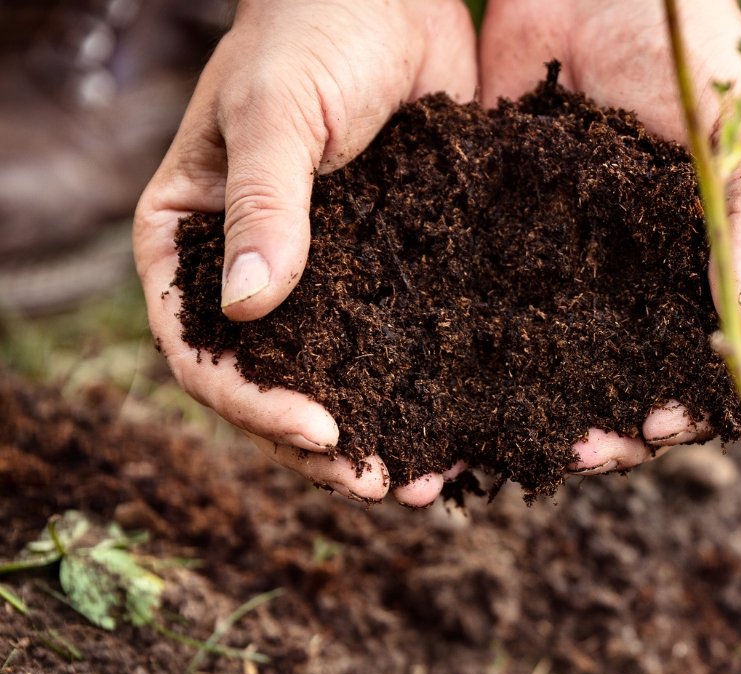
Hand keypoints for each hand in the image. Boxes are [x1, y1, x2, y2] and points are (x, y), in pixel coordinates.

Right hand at [134, 0, 476, 504]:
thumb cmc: (313, 31)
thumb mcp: (276, 113)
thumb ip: (264, 205)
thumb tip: (249, 310)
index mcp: (194, 240)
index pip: (201, 347)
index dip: (251, 402)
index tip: (318, 432)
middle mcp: (256, 272)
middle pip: (271, 384)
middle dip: (321, 446)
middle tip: (382, 485)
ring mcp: (327, 277)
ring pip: (340, 377)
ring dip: (380, 432)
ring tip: (430, 483)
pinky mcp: (394, 269)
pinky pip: (403, 343)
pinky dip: (428, 390)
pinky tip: (470, 428)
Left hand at [479, 0, 740, 472]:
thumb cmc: (699, 49)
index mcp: (737, 257)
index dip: (713, 402)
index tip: (670, 425)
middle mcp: (669, 276)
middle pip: (659, 378)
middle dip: (631, 427)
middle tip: (589, 452)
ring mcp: (599, 264)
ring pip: (589, 360)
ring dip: (569, 410)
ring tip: (535, 443)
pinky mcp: (529, 242)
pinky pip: (520, 312)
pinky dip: (504, 359)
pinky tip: (476, 392)